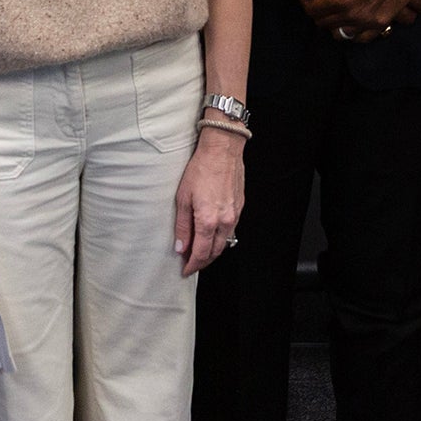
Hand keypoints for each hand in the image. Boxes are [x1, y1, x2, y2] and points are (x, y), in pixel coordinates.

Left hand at [173, 128, 244, 274]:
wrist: (223, 150)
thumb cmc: (201, 168)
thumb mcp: (183, 197)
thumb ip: (182, 226)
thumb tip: (181, 247)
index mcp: (208, 220)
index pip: (201, 253)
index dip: (192, 265)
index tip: (185, 269)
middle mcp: (225, 221)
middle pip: (215, 252)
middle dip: (203, 261)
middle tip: (191, 263)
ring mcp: (234, 215)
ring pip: (224, 242)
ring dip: (212, 250)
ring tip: (199, 250)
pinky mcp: (240, 207)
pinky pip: (230, 229)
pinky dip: (220, 237)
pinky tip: (211, 233)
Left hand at [301, 0, 420, 36]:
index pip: (311, 9)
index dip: (306, 0)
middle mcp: (352, 14)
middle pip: (323, 23)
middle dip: (319, 11)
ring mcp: (368, 20)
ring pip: (340, 33)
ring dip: (335, 23)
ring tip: (339, 9)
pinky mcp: (382, 22)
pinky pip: (362, 38)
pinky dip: (355, 32)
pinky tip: (354, 20)